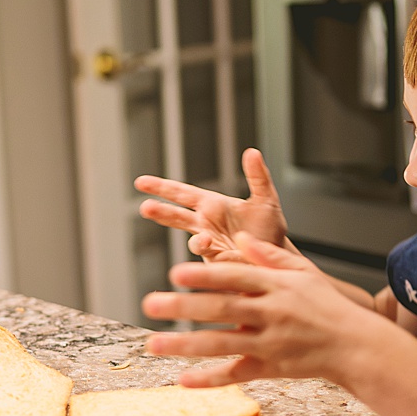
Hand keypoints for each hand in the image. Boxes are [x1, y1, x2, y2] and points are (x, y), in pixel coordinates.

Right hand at [135, 148, 290, 262]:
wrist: (275, 259)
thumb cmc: (269, 230)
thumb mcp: (266, 199)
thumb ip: (258, 177)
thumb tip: (252, 152)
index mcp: (212, 205)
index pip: (182, 193)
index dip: (161, 187)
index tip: (141, 183)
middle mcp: (205, 224)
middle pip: (175, 215)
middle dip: (159, 211)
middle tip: (144, 207)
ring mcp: (208, 245)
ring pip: (190, 240)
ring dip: (195, 241)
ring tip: (204, 239)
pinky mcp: (216, 263)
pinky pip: (206, 257)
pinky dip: (204, 250)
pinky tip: (211, 244)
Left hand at [141, 232, 386, 386]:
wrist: (355, 345)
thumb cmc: (327, 305)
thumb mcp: (302, 272)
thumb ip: (268, 255)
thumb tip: (238, 237)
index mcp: (276, 286)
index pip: (235, 277)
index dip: (205, 274)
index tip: (175, 272)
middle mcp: (271, 313)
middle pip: (222, 309)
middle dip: (184, 307)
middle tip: (150, 303)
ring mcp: (271, 343)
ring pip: (222, 344)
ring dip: (185, 344)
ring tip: (153, 344)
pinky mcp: (271, 368)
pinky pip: (237, 374)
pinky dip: (210, 379)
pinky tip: (183, 380)